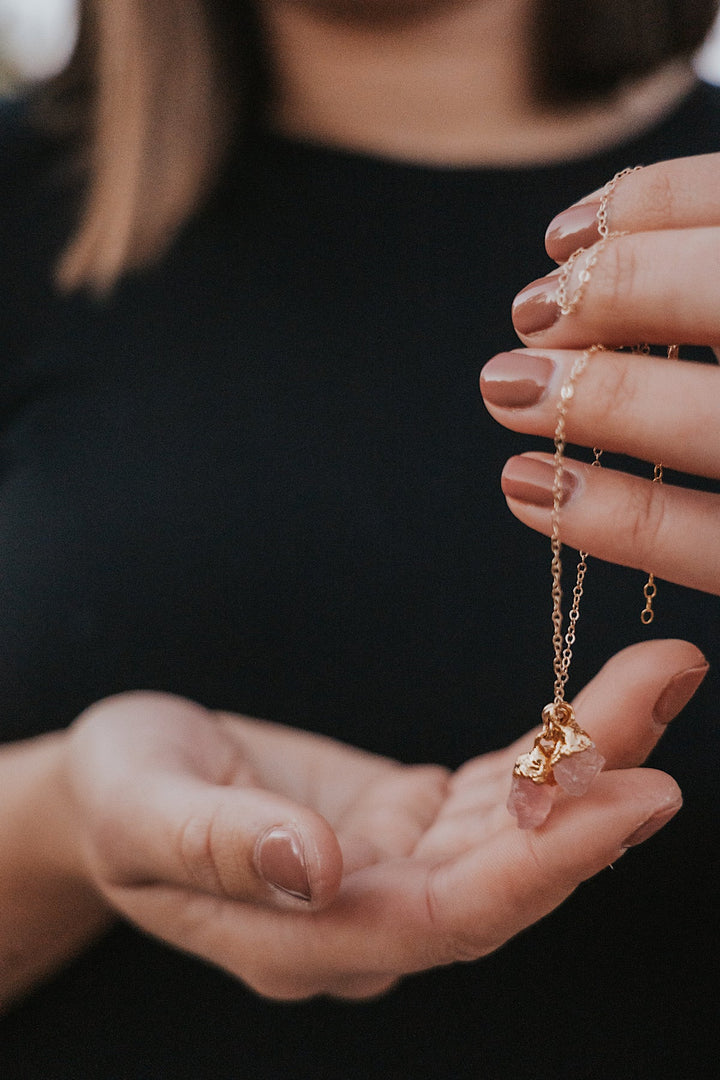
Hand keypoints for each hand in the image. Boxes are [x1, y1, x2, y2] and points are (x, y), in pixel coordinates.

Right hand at [60, 638, 702, 1000]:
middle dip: (598, 788)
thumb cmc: (117, 798)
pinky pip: (494, 792)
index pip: (451, 918)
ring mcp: (395, 869)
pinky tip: (601, 708)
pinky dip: (550, 750)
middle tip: (667, 690)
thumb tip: (308, 868)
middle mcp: (372, 917)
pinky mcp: (406, 820)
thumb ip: (217, 845)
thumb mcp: (138, 810)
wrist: (122, 781)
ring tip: (658, 678)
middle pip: (509, 868)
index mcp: (308, 940)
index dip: (547, 864)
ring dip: (592, 754)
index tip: (635, 793)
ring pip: (517, 826)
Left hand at [480, 153, 719, 593]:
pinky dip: (611, 518)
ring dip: (600, 398)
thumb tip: (616, 238)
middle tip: (531, 311)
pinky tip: (529, 487)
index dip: (656, 205)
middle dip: (617, 291)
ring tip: (507, 389)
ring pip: (716, 421)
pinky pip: (711, 545)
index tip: (567, 236)